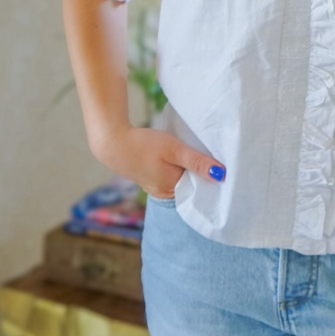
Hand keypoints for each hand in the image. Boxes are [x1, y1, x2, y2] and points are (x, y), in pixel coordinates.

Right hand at [92, 124, 225, 200]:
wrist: (112, 142)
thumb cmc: (144, 145)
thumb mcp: (175, 149)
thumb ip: (197, 162)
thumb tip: (221, 174)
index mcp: (173, 189)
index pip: (200, 188)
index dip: (211, 177)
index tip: (222, 166)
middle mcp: (165, 193)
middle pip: (191, 185)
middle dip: (201, 174)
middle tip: (212, 157)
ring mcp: (156, 187)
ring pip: (181, 180)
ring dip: (188, 170)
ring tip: (195, 155)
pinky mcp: (150, 179)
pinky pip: (170, 176)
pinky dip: (177, 168)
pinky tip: (178, 157)